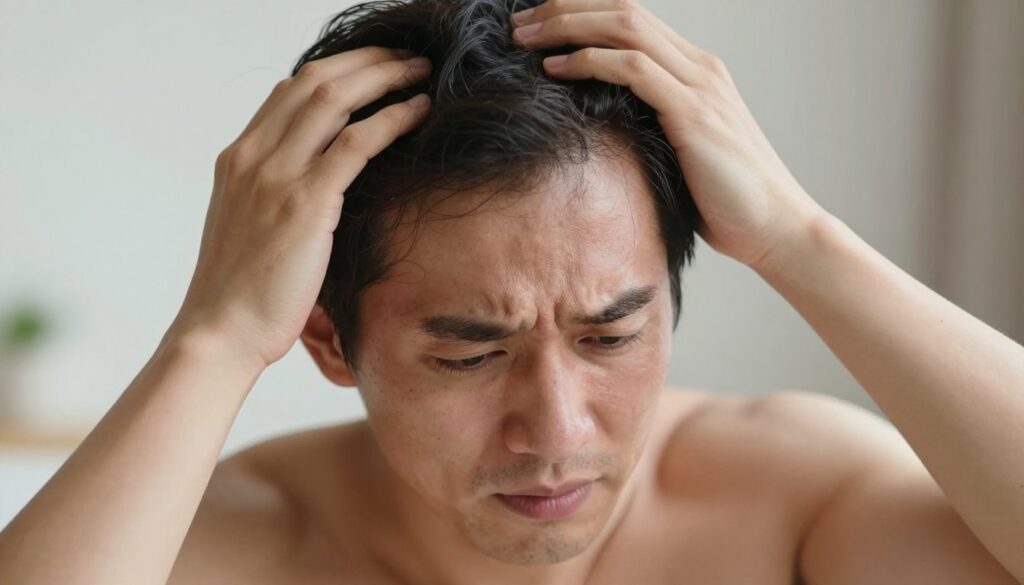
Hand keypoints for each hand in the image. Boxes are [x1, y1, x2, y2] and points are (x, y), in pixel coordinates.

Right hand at [171, 47, 431, 368]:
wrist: (220, 332)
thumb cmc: (241, 293)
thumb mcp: (249, 227)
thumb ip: (274, 193)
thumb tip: (318, 182)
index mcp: (237, 158)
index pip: (289, 90)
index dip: (338, 69)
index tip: (373, 67)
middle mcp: (253, 156)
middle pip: (314, 81)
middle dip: (367, 61)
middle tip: (407, 58)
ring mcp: (276, 176)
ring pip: (336, 99)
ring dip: (385, 77)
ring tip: (420, 72)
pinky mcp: (305, 203)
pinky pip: (358, 143)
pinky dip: (393, 119)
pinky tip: (420, 111)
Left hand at [511, 0, 824, 268]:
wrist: (776, 228)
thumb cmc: (725, 201)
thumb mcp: (679, 154)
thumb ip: (647, 130)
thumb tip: (596, 134)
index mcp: (696, 72)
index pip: (632, 20)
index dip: (580, 14)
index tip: (536, 27)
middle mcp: (700, 67)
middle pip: (624, 11)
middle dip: (564, 10)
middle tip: (517, 23)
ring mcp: (700, 86)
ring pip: (626, 28)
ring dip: (568, 27)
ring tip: (524, 39)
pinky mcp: (694, 113)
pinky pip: (634, 69)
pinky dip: (590, 62)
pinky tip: (555, 69)